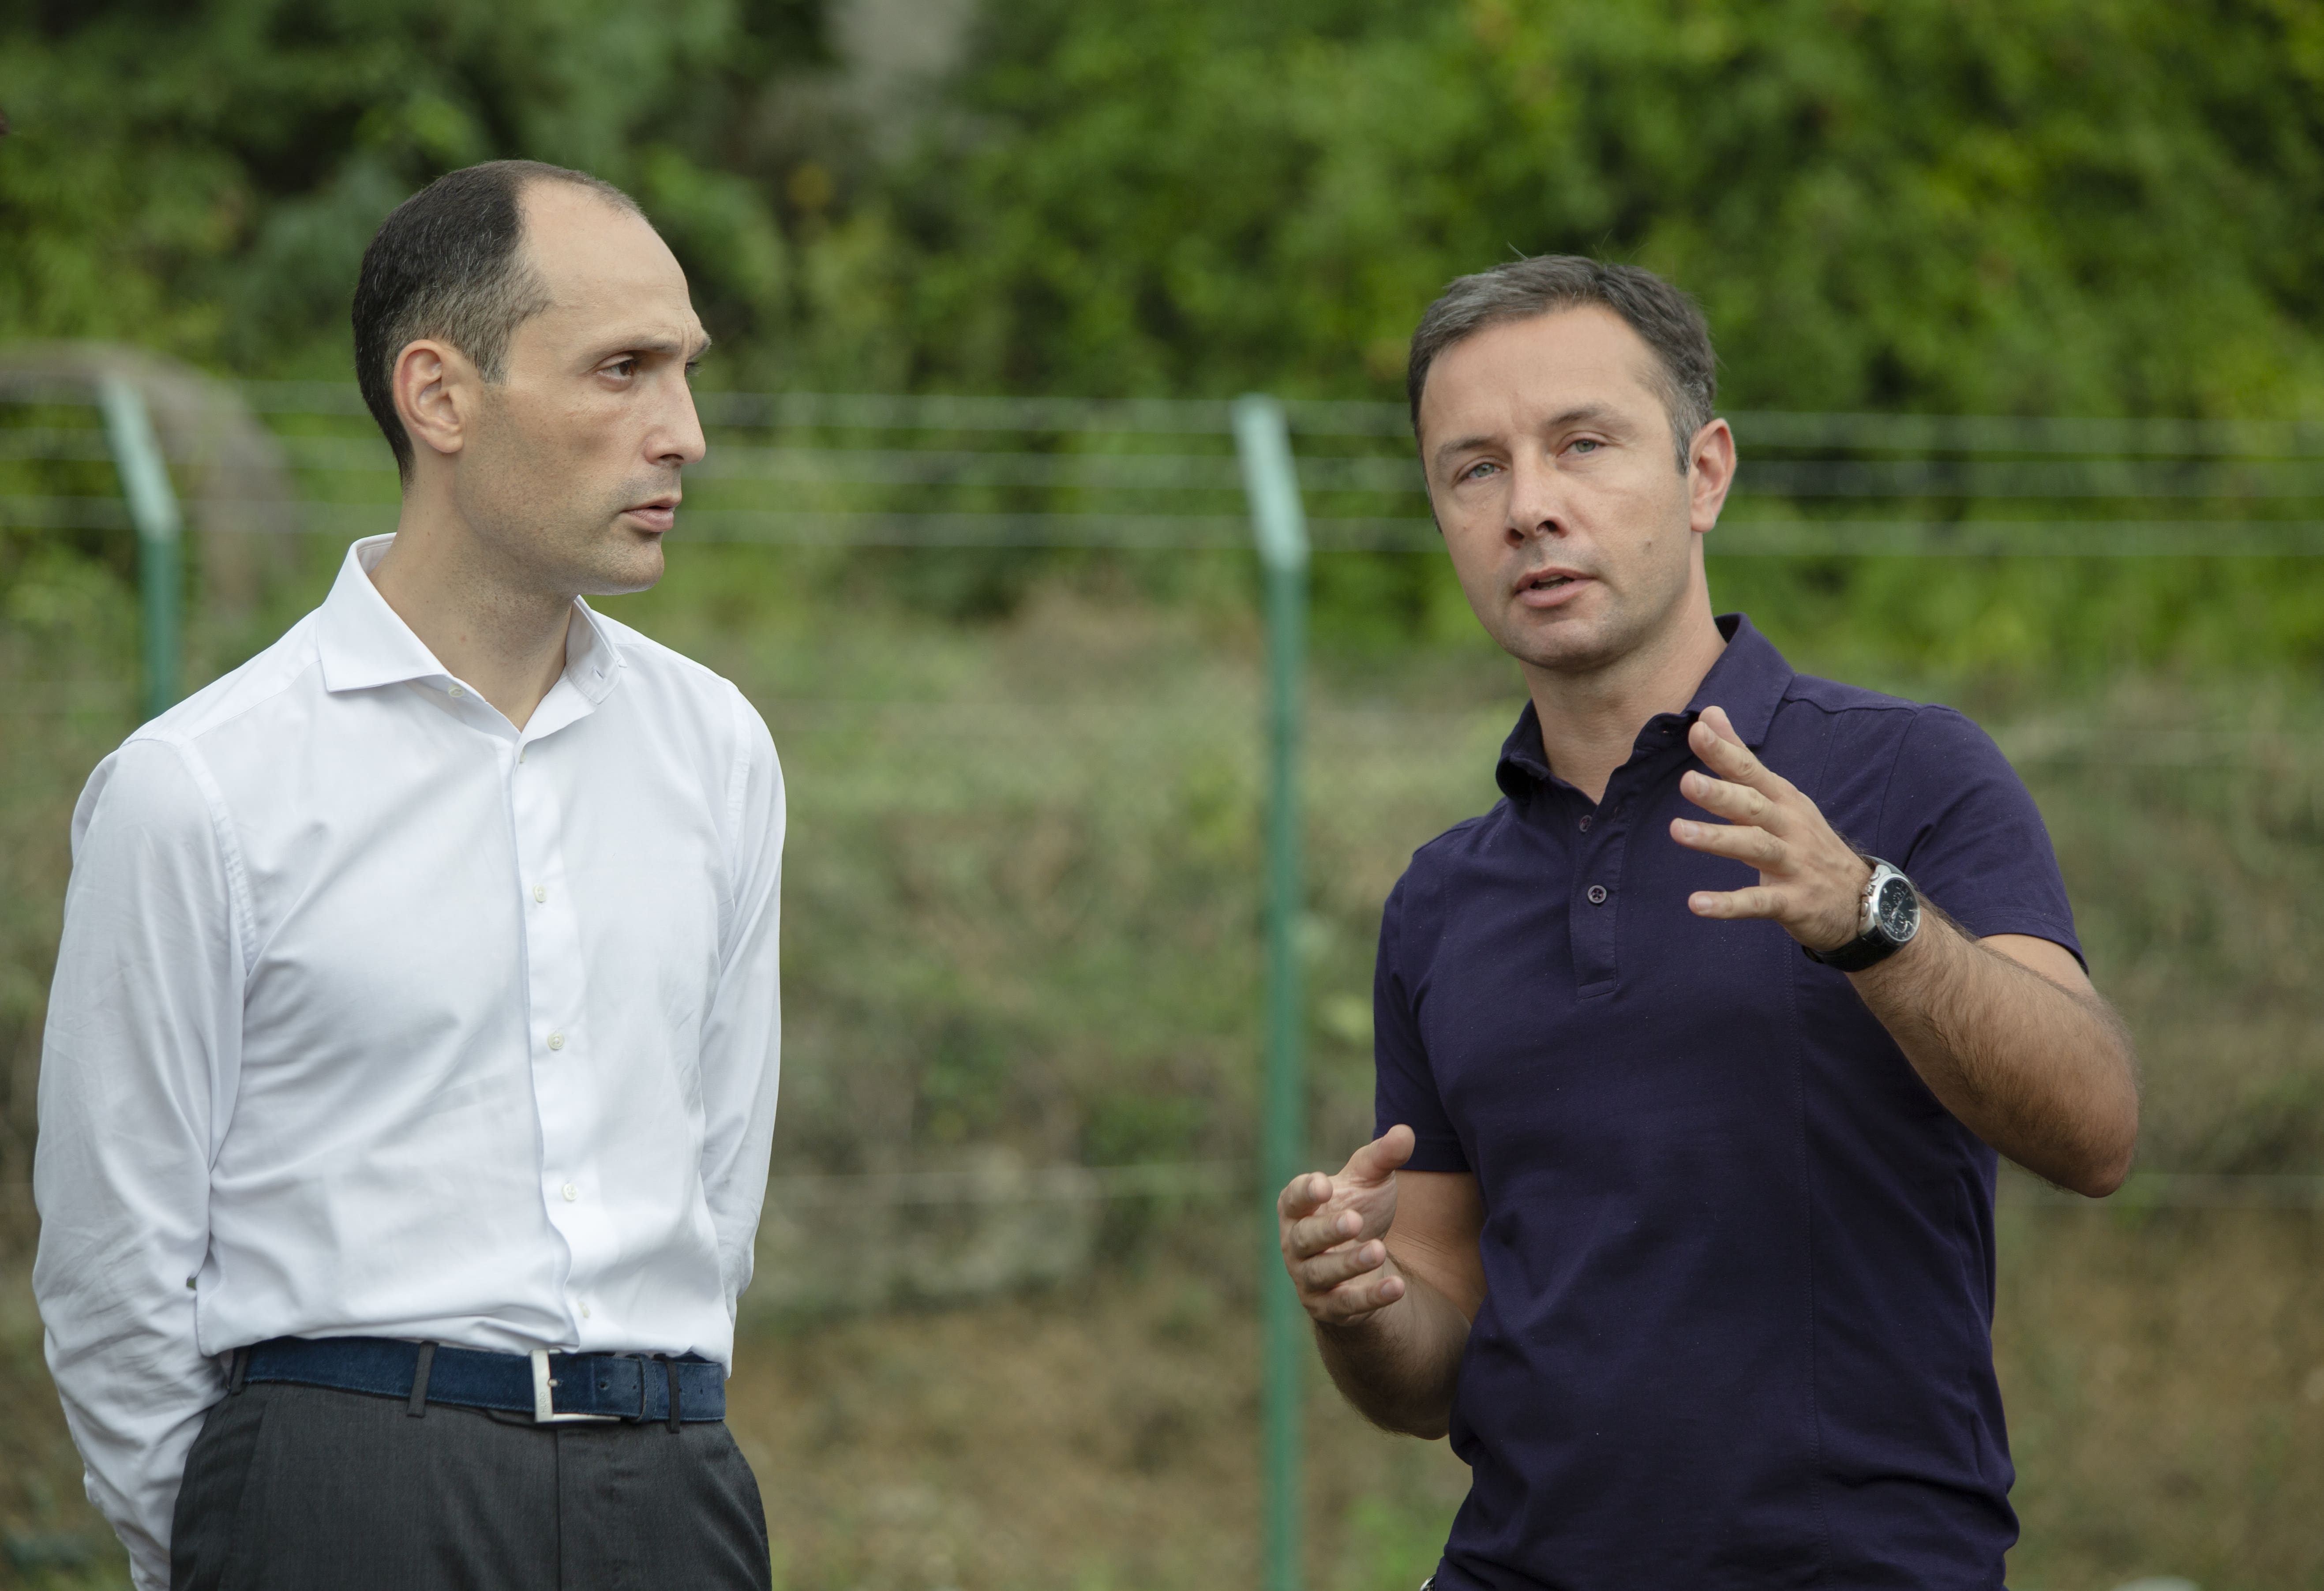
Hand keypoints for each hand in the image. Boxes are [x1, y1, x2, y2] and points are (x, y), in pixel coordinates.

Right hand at [1278, 1125, 1414, 1326]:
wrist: (1361, 1264)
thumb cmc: (1358, 1209)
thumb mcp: (1370, 1182)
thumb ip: (1383, 1157)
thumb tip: (1406, 1132)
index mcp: (1298, 1208)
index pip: (1293, 1199)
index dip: (1305, 1193)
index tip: (1324, 1185)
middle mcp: (1296, 1244)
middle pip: (1304, 1238)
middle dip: (1328, 1230)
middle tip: (1354, 1220)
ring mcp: (1310, 1278)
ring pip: (1322, 1274)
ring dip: (1349, 1264)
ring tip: (1378, 1250)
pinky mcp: (1331, 1307)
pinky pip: (1347, 1305)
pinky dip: (1370, 1297)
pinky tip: (1397, 1288)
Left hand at [1670, 704, 1873, 954]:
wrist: (1862, 900)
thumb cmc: (1805, 841)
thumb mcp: (1779, 797)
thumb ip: (1739, 759)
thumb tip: (1709, 713)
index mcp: (1783, 800)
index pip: (1751, 771)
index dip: (1725, 752)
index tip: (1697, 730)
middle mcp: (1789, 827)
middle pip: (1754, 806)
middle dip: (1722, 794)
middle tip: (1687, 782)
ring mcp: (1794, 864)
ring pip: (1756, 848)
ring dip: (1718, 839)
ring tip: (1678, 831)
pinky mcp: (1793, 902)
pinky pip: (1758, 901)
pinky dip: (1728, 904)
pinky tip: (1696, 904)